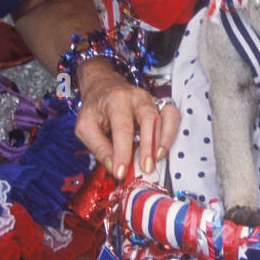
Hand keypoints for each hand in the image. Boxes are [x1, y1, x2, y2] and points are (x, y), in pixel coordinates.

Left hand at [74, 59, 180, 180]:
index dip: (123, 152)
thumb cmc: (95, 108)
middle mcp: (137, 97)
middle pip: (149, 119)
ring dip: (164, 140)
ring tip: (157, 158)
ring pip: (167, 116)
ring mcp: (152, 100)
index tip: (121, 172)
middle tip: (146, 168)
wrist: (104, 87)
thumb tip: (114, 167)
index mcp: (116, 100)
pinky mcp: (161, 105)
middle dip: (149, 146)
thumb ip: (99, 148)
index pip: (122, 128)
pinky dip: (171, 133)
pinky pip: (173, 116)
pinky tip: (163, 148)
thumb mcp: (85, 127)